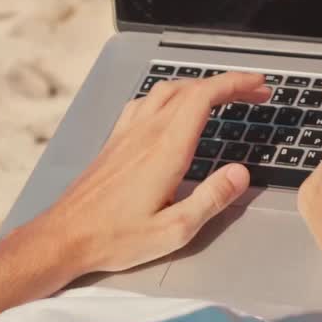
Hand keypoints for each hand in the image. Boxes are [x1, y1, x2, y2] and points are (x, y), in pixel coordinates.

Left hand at [40, 72, 270, 273]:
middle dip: (226, 84)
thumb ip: (211, 200)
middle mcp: (145, 133)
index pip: (204, 97)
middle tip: (253, 93)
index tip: (258, 86)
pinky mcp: (114, 142)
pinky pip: (145, 103)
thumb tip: (240, 174)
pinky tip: (173, 110)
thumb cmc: (113, 238)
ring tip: (221, 96)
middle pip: (190, 88)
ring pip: (166, 91)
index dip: (235, 84)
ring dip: (198, 86)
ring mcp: (126, 134)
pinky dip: (170, 96)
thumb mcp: (173, 231)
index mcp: (165, 150)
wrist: (63, 237)